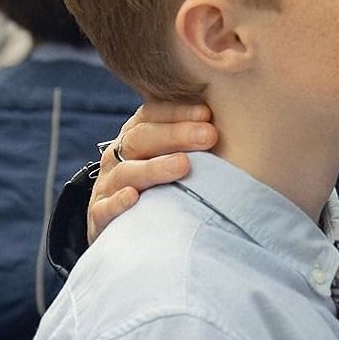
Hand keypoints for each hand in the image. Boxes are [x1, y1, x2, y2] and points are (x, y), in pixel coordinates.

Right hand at [90, 103, 216, 242]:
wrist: (129, 228)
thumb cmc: (165, 184)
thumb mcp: (175, 155)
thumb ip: (196, 137)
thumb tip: (239, 113)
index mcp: (136, 134)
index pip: (151, 114)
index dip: (178, 112)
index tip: (208, 113)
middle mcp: (118, 156)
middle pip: (141, 138)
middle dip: (176, 135)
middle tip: (209, 136)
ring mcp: (107, 186)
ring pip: (127, 172)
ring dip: (155, 168)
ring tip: (183, 165)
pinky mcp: (99, 216)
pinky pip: (105, 209)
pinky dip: (119, 202)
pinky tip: (134, 197)